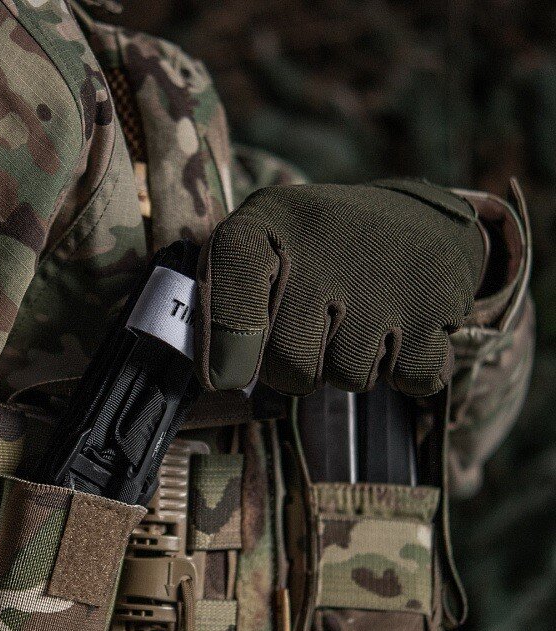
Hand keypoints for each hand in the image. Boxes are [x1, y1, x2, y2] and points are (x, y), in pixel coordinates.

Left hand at [199, 179, 485, 395]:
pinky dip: (403, 369)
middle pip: (290, 365)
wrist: (414, 221)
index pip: (230, 303)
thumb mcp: (252, 253)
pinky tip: (398, 327)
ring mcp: (385, 275)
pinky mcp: (437, 302)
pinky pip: (407, 378)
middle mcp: (325, 242)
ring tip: (356, 317)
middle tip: (314, 325)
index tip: (227, 372)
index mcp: (263, 226)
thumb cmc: (311, 255)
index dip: (227, 350)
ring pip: (349, 377)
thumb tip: (222, 382)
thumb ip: (219, 311)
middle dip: (298, 366)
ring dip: (350, 365)